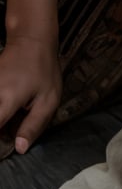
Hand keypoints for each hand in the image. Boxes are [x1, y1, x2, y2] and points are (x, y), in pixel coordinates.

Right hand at [0, 35, 61, 152]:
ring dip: (1, 121)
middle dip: (0, 130)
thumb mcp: (49, 98)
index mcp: (6, 100)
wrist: (30, 39)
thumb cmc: (43, 69)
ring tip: (11, 118)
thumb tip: (19, 149)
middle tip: (12, 128)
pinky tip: (8, 109)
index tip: (4, 147)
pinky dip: (0, 110)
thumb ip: (34, 125)